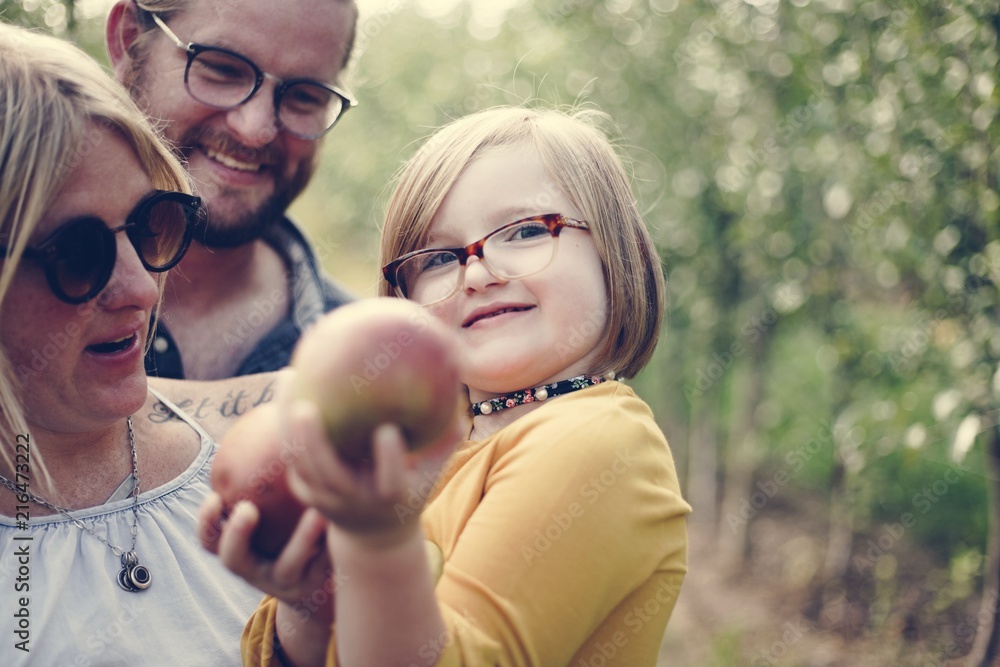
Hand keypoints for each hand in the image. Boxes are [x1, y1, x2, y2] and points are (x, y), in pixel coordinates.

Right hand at [198, 491, 334, 618]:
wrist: (318, 584)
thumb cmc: (287, 536)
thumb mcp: (270, 519)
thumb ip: (261, 488)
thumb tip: (261, 432)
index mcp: (239, 552)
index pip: (210, 541)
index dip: (207, 522)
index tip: (214, 496)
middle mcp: (256, 572)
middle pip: (233, 559)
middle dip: (236, 534)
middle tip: (247, 508)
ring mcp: (284, 583)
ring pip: (288, 566)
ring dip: (301, 539)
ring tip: (317, 513)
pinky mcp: (313, 588)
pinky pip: (321, 568)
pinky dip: (330, 545)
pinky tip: (343, 522)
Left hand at [285, 399, 460, 546]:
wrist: (374, 537)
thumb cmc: (410, 490)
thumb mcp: (433, 470)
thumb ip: (446, 436)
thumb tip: (460, 390)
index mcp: (390, 498)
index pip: (389, 482)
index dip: (389, 460)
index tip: (387, 430)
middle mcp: (354, 501)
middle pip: (328, 474)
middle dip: (314, 441)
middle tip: (307, 404)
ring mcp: (325, 500)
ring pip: (300, 463)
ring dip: (287, 423)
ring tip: (288, 378)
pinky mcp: (305, 494)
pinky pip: (291, 458)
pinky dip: (283, 426)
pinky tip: (287, 389)